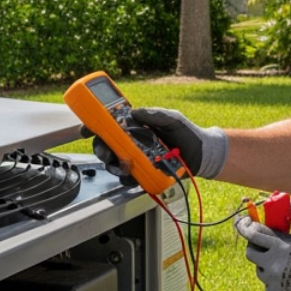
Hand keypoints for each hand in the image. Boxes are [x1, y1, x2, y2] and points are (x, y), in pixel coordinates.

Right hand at [89, 107, 227, 180]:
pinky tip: (131, 174)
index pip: (111, 125)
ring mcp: (137, 158)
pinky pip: (128, 177)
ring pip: (114, 163)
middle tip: (106, 151)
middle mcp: (133, 143)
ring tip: (121, 164)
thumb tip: (135, 112)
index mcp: (136, 127)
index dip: (96, 127)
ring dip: (113, 164)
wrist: (203, 154)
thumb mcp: (172, 119)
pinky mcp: (144, 173)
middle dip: (102, 149)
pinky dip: (126, 177)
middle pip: (107, 145)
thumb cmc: (187, 134)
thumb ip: (155, 115)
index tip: (87, 129)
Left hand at [234, 201, 290, 290]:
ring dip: (269, 263)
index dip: (245, 225)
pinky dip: (277, 281)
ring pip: (261, 270)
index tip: (245, 221)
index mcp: (282, 248)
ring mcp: (275, 287)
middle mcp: (273, 268)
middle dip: (257, 244)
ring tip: (290, 262)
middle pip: (251, 252)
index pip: (252, 233)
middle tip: (269, 241)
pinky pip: (270, 288)